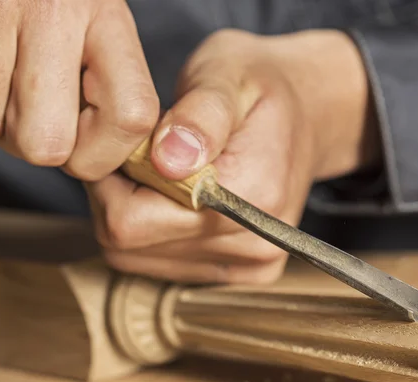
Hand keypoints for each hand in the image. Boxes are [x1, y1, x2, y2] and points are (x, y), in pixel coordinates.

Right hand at [0, 0, 158, 179]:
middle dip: (35, 142)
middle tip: (32, 107)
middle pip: (47, 144)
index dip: (103, 152)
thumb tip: (93, 163)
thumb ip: (114, 99)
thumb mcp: (99, 39)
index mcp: (108, 21)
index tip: (87, 135)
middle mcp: (54, 11)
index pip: (131, 118)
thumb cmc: (52, 12)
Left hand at [87, 29, 378, 283]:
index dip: (110, 181)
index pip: (132, 221)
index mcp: (252, 195)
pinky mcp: (245, 272)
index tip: (127, 145)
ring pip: (139, 259)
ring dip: (132, 215)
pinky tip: (174, 198)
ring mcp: (252, 264)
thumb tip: (168, 159)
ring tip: (160, 172)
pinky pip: (163, 268)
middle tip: (142, 153)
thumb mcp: (226, 75)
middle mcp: (256, 242)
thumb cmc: (259, 87)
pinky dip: (153, 234)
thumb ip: (199, 114)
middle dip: (116, 197)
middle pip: (129, 245)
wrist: (307, 114)